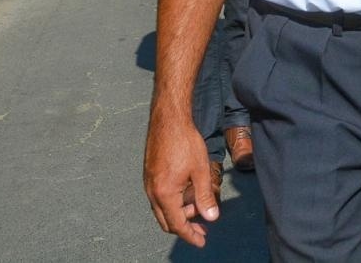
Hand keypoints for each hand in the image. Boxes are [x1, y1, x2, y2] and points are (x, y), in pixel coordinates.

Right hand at [144, 108, 218, 246]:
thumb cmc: (185, 142)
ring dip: (179, 213)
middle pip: (167, 221)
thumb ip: (205, 196)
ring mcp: (149, 184)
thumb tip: (211, 217)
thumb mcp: (200, 170)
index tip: (202, 241)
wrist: (168, 119)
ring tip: (198, 207)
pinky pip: (159, 198)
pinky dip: (173, 202)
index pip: (177, 224)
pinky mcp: (150, 175)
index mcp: (164, 194)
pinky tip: (187, 194)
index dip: (190, 235)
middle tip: (202, 228)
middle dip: (185, 227)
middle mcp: (152, 192)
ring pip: (162, 210)